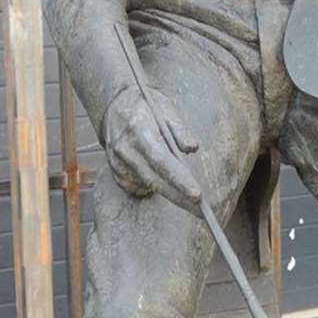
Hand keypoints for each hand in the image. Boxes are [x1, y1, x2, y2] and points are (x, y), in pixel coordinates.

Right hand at [102, 85, 200, 210]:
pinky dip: (152, 186)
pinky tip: (162, 179)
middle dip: (180, 198)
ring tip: (185, 191)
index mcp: (139, 129)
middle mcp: (125, 148)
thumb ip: (180, 130)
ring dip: (168, 191)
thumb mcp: (166, 108)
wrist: (115, 105)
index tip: (197, 195)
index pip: (161, 160)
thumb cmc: (146, 106)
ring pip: (148, 185)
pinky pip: (138, 186)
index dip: (179, 179)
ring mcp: (117, 162)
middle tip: (202, 212)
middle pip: (155, 180)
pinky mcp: (115, 171)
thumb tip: (192, 148)